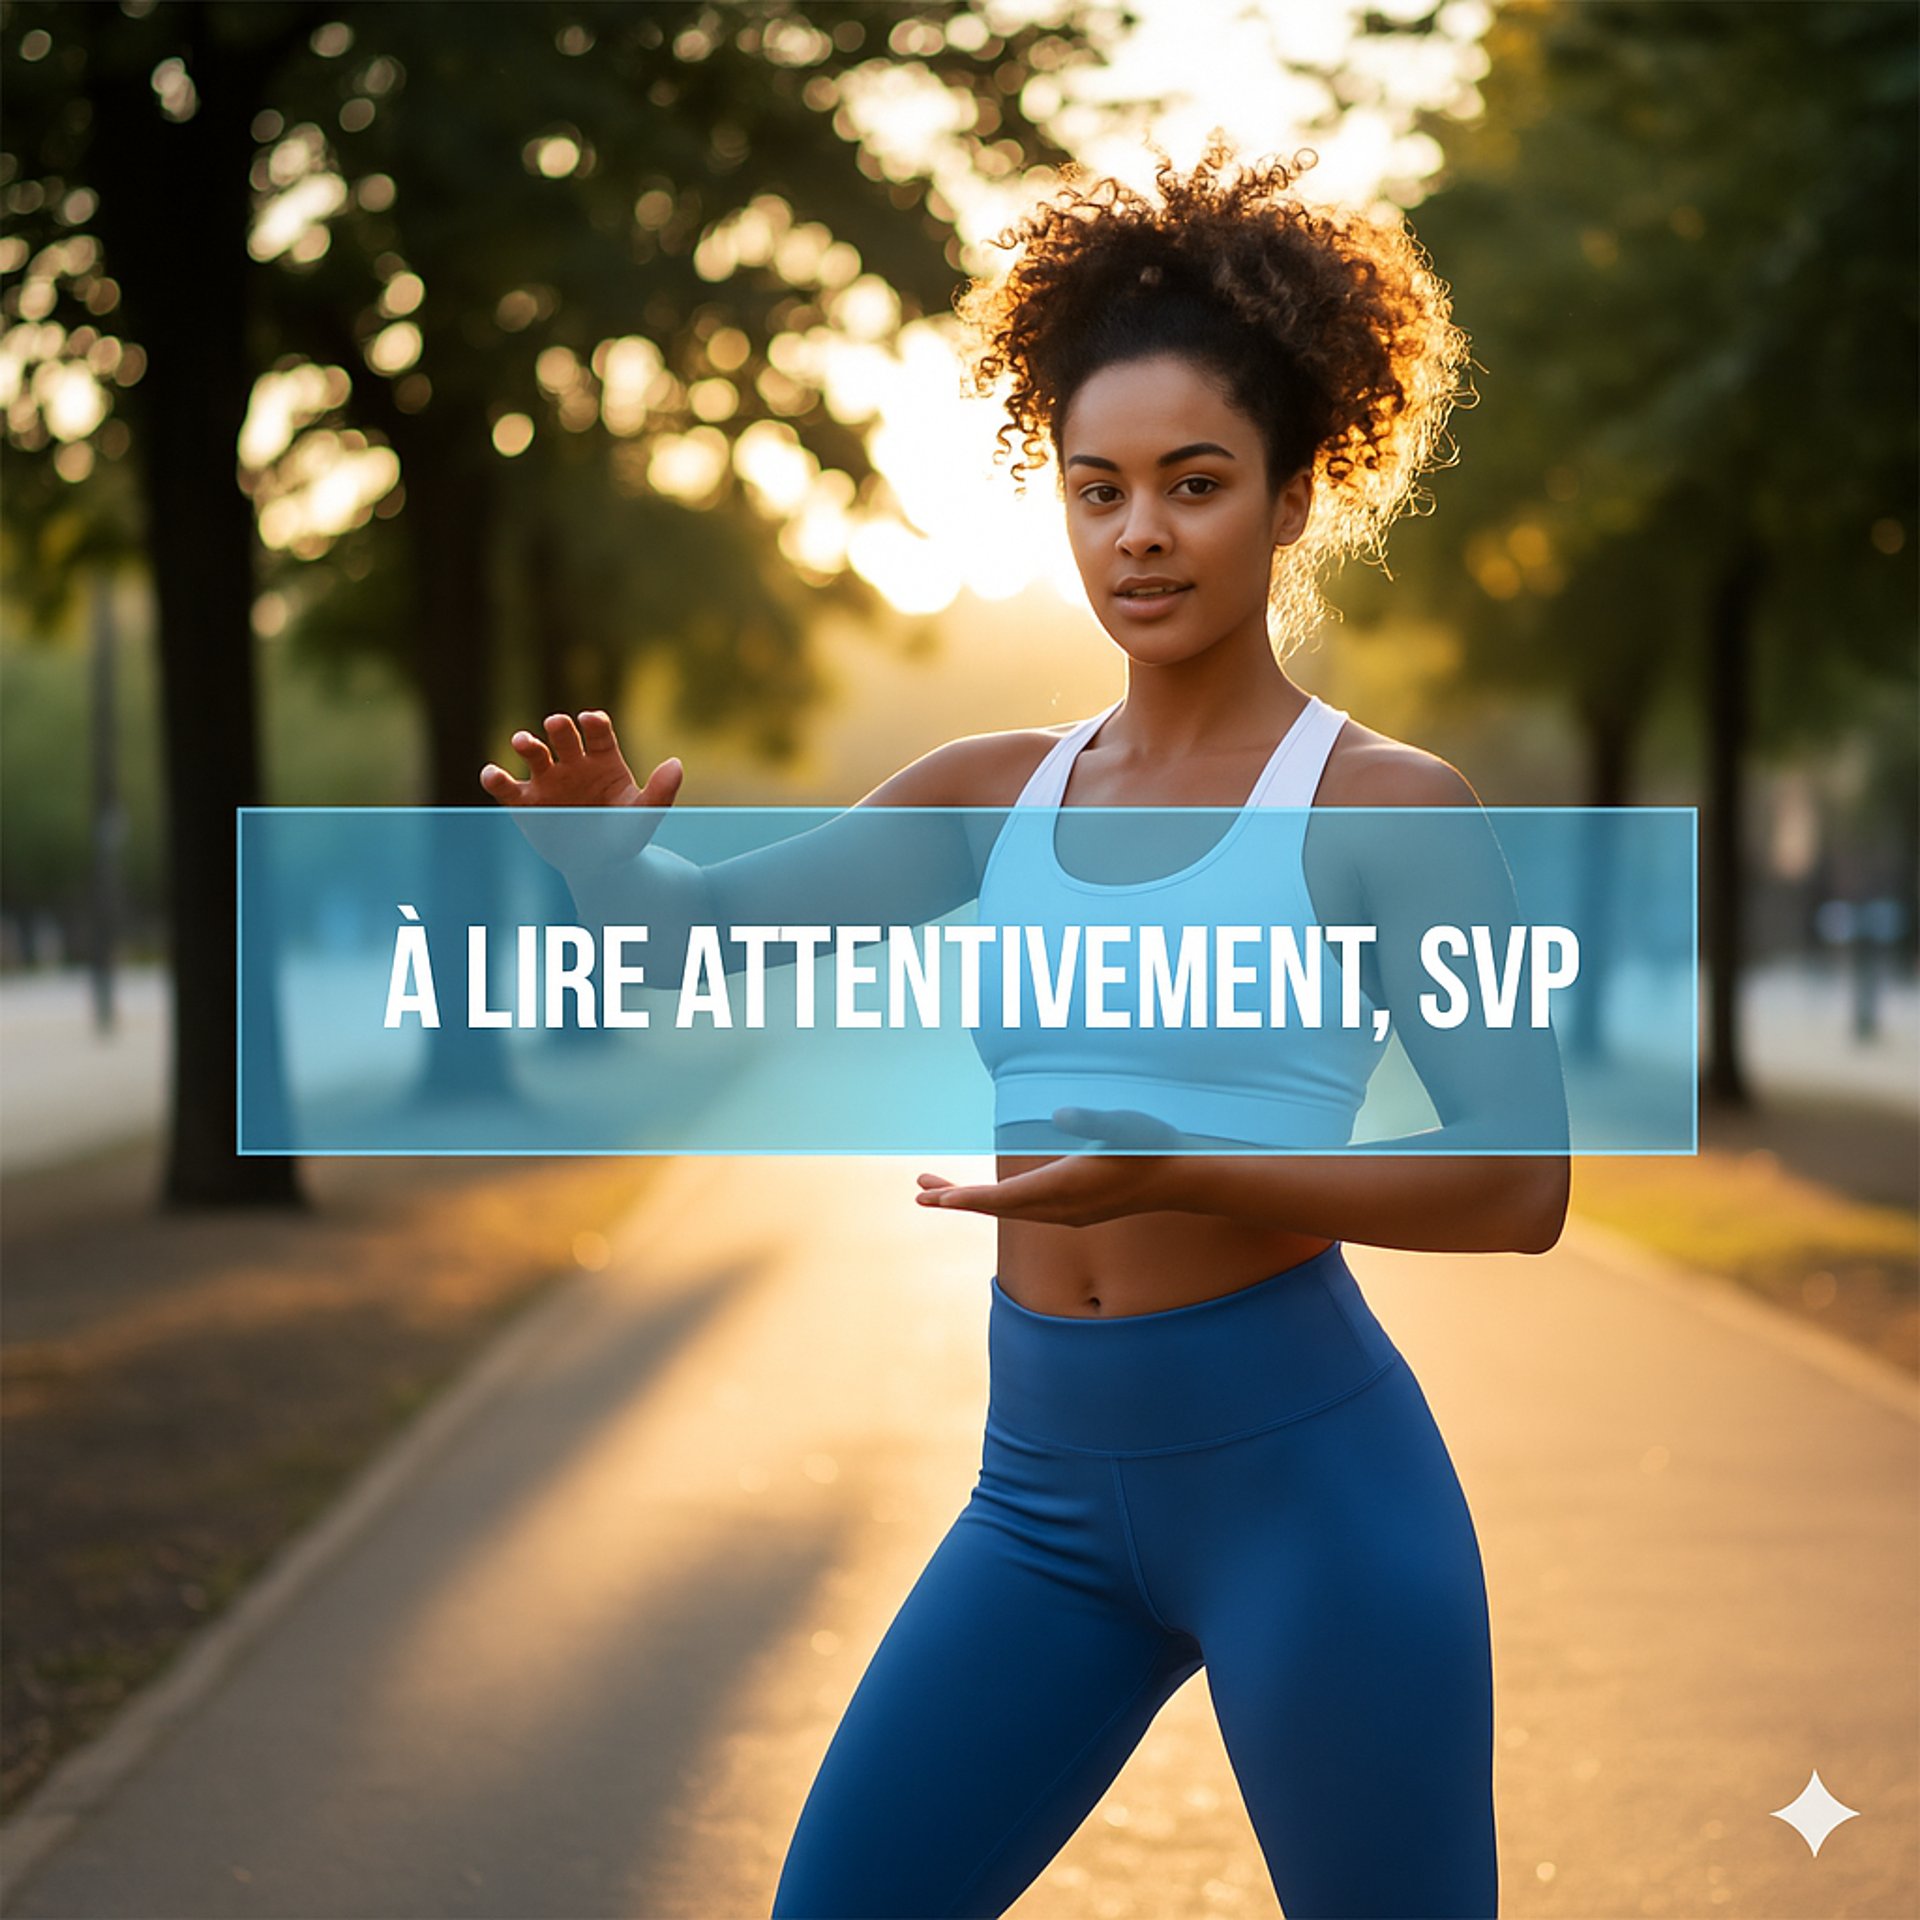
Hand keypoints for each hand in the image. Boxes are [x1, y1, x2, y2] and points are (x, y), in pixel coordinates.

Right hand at [479, 710, 683, 873]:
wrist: (601, 867)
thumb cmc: (624, 835)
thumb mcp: (644, 816)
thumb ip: (661, 792)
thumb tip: (676, 763)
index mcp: (603, 758)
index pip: (597, 731)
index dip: (593, 722)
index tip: (591, 720)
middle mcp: (573, 763)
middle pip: (562, 734)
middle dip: (558, 726)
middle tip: (557, 724)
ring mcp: (547, 780)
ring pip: (532, 752)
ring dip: (526, 741)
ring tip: (524, 742)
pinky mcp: (525, 802)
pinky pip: (505, 786)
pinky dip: (495, 778)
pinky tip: (493, 774)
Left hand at [913, 1106, 1188, 1225]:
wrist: (1181, 1180)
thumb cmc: (1153, 1146)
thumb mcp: (1125, 1125)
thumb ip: (1092, 1119)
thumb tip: (1058, 1114)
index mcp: (1066, 1187)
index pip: (1006, 1198)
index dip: (967, 1198)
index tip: (934, 1199)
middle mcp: (1061, 1209)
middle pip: (997, 1208)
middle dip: (955, 1198)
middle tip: (918, 1190)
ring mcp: (1067, 1214)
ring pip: (1008, 1211)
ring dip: (973, 1200)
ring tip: (938, 1190)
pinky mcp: (1073, 1211)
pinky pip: (1023, 1211)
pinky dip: (996, 1203)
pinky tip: (987, 1196)